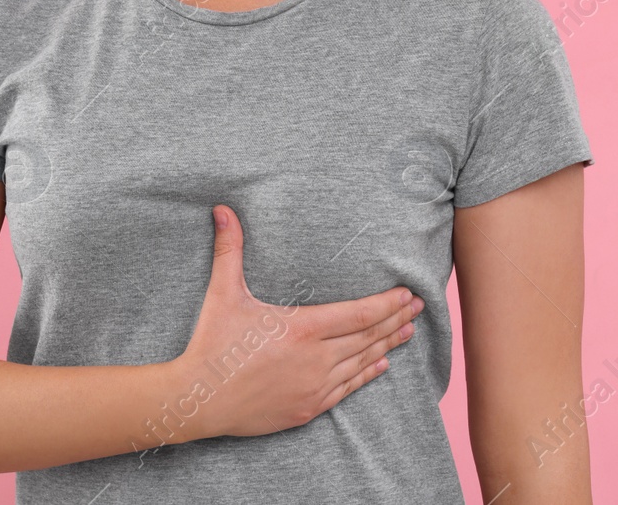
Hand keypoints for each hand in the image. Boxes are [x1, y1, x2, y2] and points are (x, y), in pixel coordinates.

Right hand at [170, 204, 423, 439]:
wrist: (199, 400)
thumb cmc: (212, 344)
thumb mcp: (223, 293)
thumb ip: (229, 249)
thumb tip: (222, 209)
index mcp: (302, 329)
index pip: (358, 314)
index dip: (386, 304)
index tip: (407, 293)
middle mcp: (316, 359)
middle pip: (367, 337)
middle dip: (395, 320)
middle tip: (419, 307)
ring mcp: (314, 386)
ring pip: (362, 363)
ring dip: (387, 346)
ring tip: (407, 332)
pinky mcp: (308, 408)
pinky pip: (347, 389)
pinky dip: (367, 375)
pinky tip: (380, 366)